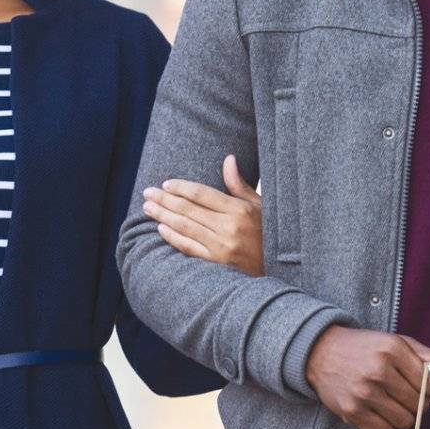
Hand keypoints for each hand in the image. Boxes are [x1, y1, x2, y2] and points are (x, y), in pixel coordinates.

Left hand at [143, 155, 263, 274]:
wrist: (281, 269)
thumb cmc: (270, 233)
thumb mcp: (260, 206)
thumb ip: (240, 185)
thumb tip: (228, 159)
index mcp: (240, 210)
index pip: (202, 194)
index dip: (181, 187)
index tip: (166, 183)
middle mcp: (229, 228)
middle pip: (188, 209)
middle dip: (164, 199)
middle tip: (148, 192)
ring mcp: (222, 247)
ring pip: (184, 227)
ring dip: (163, 216)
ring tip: (148, 207)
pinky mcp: (217, 264)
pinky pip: (188, 248)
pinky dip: (172, 237)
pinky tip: (161, 229)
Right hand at [304, 328, 429, 428]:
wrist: (322, 352)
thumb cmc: (368, 348)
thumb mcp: (401, 344)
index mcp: (393, 350)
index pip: (429, 384)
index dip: (429, 389)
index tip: (420, 385)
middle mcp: (378, 371)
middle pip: (418, 405)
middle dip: (417, 404)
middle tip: (405, 395)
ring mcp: (363, 393)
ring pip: (404, 422)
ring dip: (404, 417)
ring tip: (393, 403)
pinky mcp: (351, 411)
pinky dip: (387, 426)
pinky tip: (380, 411)